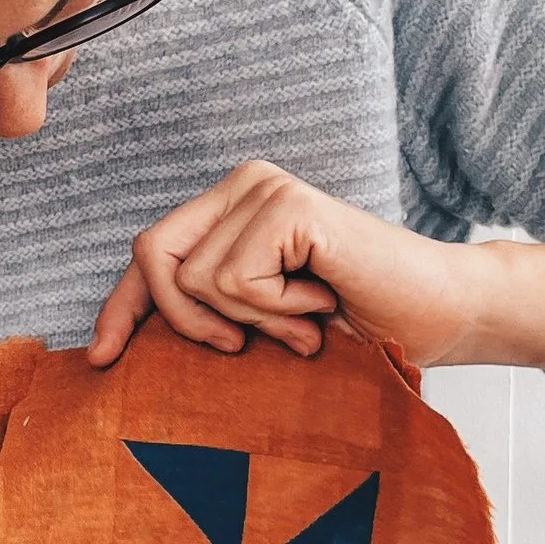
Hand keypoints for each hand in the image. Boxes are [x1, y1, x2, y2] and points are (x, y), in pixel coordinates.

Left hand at [86, 162, 544, 386]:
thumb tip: (116, 347)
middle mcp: (243, 185)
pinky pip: (236, 282)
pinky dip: (277, 312)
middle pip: (153, 257)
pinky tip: (323, 302)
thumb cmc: (360, 326)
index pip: (150, 254)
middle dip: (184, 321)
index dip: (121, 307)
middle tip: (241, 347)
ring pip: (196, 280)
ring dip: (255, 321)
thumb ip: (207, 315)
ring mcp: (264, 188)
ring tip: (309, 318)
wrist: (443, 316)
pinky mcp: (287, 205)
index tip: (101, 358)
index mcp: (231, 208)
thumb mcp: (262, 324)